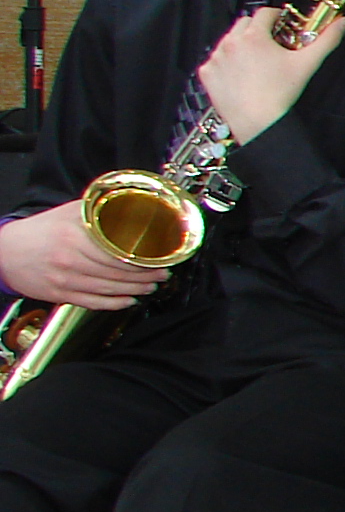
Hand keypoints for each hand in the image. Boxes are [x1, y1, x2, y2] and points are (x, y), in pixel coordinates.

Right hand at [0, 201, 168, 309]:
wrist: (5, 251)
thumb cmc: (39, 231)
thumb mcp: (68, 213)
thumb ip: (97, 212)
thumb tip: (129, 207)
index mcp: (75, 239)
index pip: (119, 253)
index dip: (144, 259)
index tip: (159, 258)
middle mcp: (71, 261)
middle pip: (118, 273)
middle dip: (146, 276)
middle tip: (162, 273)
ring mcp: (65, 280)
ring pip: (109, 289)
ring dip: (135, 290)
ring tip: (151, 285)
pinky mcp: (60, 294)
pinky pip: (92, 303)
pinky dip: (114, 304)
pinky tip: (128, 301)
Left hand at [198, 7, 343, 143]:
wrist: (258, 122)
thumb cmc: (281, 93)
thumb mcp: (308, 64)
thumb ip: (327, 40)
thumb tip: (343, 23)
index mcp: (254, 35)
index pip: (264, 13)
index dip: (276, 17)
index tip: (282, 26)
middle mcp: (230, 42)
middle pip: (244, 23)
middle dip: (257, 30)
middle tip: (270, 45)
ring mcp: (216, 57)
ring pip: (228, 40)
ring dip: (240, 45)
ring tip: (255, 62)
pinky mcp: (207, 73)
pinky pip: (216, 60)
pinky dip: (227, 64)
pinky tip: (240, 76)